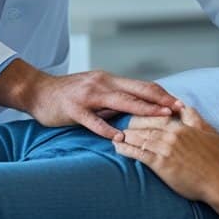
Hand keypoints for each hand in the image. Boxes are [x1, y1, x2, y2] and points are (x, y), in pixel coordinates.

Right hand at [0, 59, 182, 140]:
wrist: (38, 92)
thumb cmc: (68, 95)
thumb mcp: (95, 93)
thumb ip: (115, 100)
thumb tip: (139, 109)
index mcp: (109, 81)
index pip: (143, 86)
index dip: (162, 94)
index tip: (180, 104)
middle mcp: (102, 84)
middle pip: (138, 91)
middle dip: (161, 100)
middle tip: (180, 110)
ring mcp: (88, 96)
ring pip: (121, 102)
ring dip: (143, 110)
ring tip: (162, 118)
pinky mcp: (74, 109)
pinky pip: (93, 120)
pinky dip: (107, 128)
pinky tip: (120, 137)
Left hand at [113, 106, 218, 202]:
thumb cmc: (218, 160)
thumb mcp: (210, 132)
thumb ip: (195, 118)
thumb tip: (184, 107)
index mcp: (181, 126)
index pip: (156, 114)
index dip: (143, 114)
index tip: (133, 114)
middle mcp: (171, 135)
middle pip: (144, 124)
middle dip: (131, 124)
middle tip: (120, 125)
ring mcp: (165, 149)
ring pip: (139, 137)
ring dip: (125, 136)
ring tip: (115, 135)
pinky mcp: (161, 164)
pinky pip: (138, 153)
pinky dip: (125, 149)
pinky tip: (117, 148)